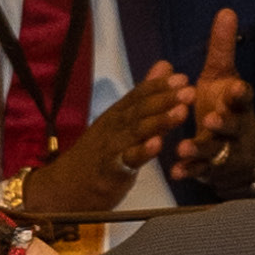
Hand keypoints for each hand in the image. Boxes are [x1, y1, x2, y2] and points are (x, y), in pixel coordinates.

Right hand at [21, 66, 189, 214]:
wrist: (65, 188)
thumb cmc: (98, 154)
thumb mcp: (120, 121)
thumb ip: (145, 96)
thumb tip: (165, 66)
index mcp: (117, 114)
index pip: (138, 95)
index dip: (159, 86)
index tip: (182, 78)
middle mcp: (113, 127)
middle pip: (139, 110)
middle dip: (165, 99)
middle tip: (189, 90)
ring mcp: (111, 147)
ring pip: (136, 131)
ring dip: (159, 121)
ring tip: (181, 112)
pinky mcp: (111, 170)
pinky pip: (128, 159)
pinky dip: (142, 151)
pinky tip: (157, 144)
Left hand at [169, 10, 254, 193]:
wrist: (241, 150)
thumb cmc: (226, 105)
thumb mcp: (224, 76)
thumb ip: (222, 49)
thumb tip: (225, 11)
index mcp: (237, 103)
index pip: (243, 97)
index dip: (239, 94)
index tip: (233, 88)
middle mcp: (235, 126)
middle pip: (232, 126)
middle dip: (223, 123)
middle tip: (211, 118)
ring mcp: (224, 149)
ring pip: (214, 151)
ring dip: (199, 149)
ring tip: (182, 148)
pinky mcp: (211, 168)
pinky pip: (199, 170)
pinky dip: (188, 170)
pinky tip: (174, 170)